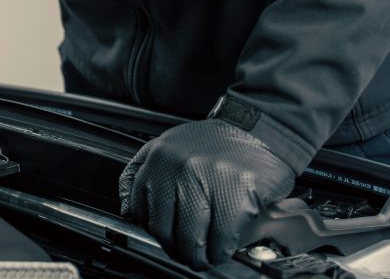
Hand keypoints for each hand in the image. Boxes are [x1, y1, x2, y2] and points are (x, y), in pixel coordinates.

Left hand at [118, 118, 295, 268]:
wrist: (259, 132)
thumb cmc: (214, 144)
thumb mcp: (167, 147)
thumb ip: (141, 174)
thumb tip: (129, 211)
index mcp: (159, 158)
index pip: (141, 209)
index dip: (153, 232)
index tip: (165, 240)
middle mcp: (179, 167)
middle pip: (165, 228)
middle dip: (176, 250)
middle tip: (186, 256)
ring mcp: (208, 178)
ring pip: (191, 237)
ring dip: (198, 257)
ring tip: (203, 258)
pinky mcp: (237, 191)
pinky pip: (222, 236)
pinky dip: (220, 251)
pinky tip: (221, 250)